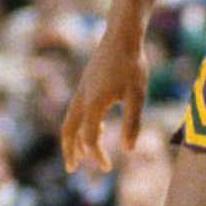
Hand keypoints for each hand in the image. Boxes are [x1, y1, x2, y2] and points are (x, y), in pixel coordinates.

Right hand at [61, 25, 148, 172]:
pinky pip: (77, 109)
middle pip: (68, 131)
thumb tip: (128, 150)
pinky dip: (81, 124)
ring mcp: (82, 89)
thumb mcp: (137, 95)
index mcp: (93, 105)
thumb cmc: (132, 65)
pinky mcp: (87, 83)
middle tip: (72, 169)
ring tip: (82, 154)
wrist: (122, 35)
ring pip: (70, 120)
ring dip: (74, 138)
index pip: (88, 138)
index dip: (96, 155)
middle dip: (69, 151)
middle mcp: (82, 98)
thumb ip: (132, 123)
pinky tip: (99, 127)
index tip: (106, 168)